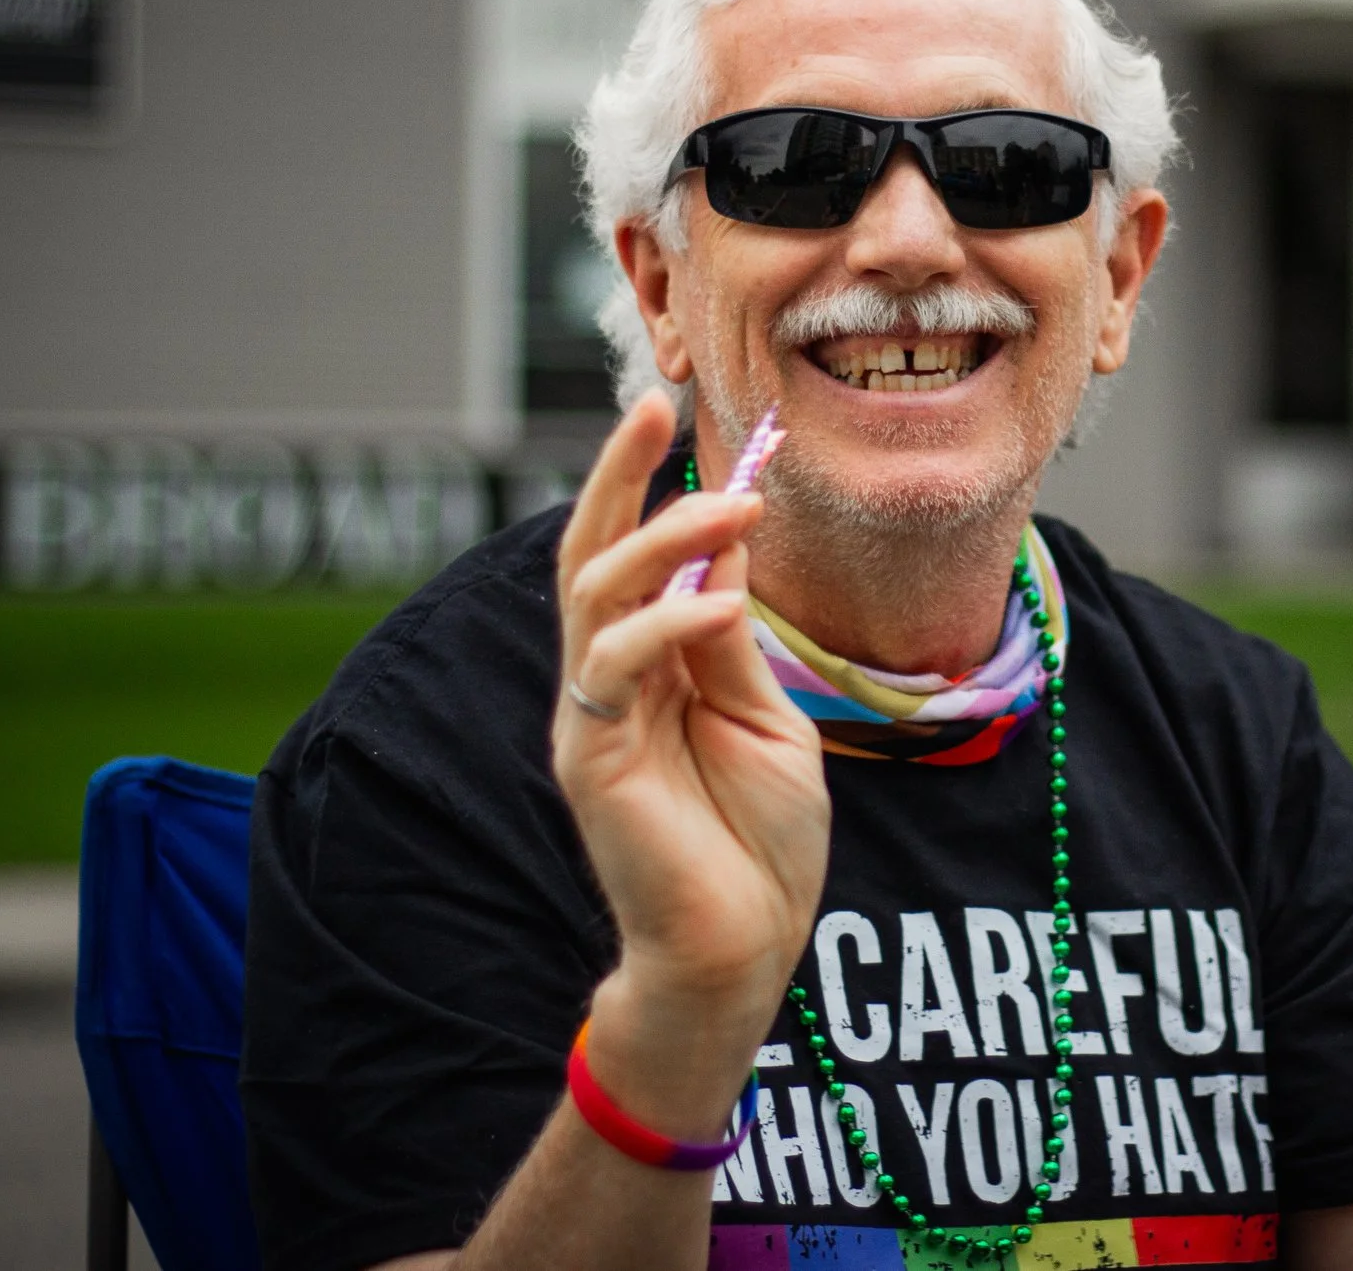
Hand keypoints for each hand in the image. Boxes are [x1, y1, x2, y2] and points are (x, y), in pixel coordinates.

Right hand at [551, 393, 830, 1131]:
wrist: (743, 946)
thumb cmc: (758, 840)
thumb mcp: (762, 715)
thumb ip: (731, 639)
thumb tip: (728, 544)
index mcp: (650, 668)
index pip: (634, 557)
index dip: (651, 486)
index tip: (687, 416)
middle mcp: (607, 683)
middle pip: (590, 556)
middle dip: (616, 476)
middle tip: (653, 405)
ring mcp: (592, 718)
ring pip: (595, 597)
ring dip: (661, 539)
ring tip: (732, 506)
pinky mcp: (591, 759)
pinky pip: (614, 669)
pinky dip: (668, 624)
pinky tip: (723, 603)